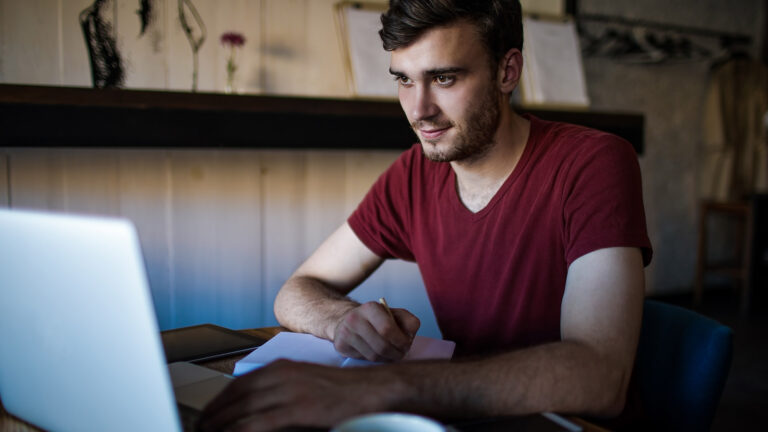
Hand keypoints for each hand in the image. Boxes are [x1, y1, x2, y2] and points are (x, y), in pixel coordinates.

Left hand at [198, 360, 395, 431]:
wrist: (373, 390)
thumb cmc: (342, 393)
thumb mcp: (306, 384)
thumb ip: (281, 393)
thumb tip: (256, 409)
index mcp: (282, 368)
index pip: (238, 385)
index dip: (218, 404)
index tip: (207, 417)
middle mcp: (282, 375)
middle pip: (235, 398)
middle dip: (214, 417)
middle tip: (202, 429)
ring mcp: (290, 392)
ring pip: (242, 411)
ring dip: (221, 426)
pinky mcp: (298, 409)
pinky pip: (257, 424)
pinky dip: (239, 431)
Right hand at [332, 301, 419, 361]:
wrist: (347, 320)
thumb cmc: (376, 319)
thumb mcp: (393, 314)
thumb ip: (408, 321)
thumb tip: (411, 334)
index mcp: (370, 308)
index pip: (387, 328)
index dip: (400, 340)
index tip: (407, 345)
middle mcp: (355, 319)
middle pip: (381, 346)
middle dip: (396, 353)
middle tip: (402, 353)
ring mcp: (345, 333)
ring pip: (373, 356)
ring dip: (387, 359)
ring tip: (392, 355)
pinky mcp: (340, 346)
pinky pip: (363, 360)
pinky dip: (375, 360)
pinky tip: (378, 354)